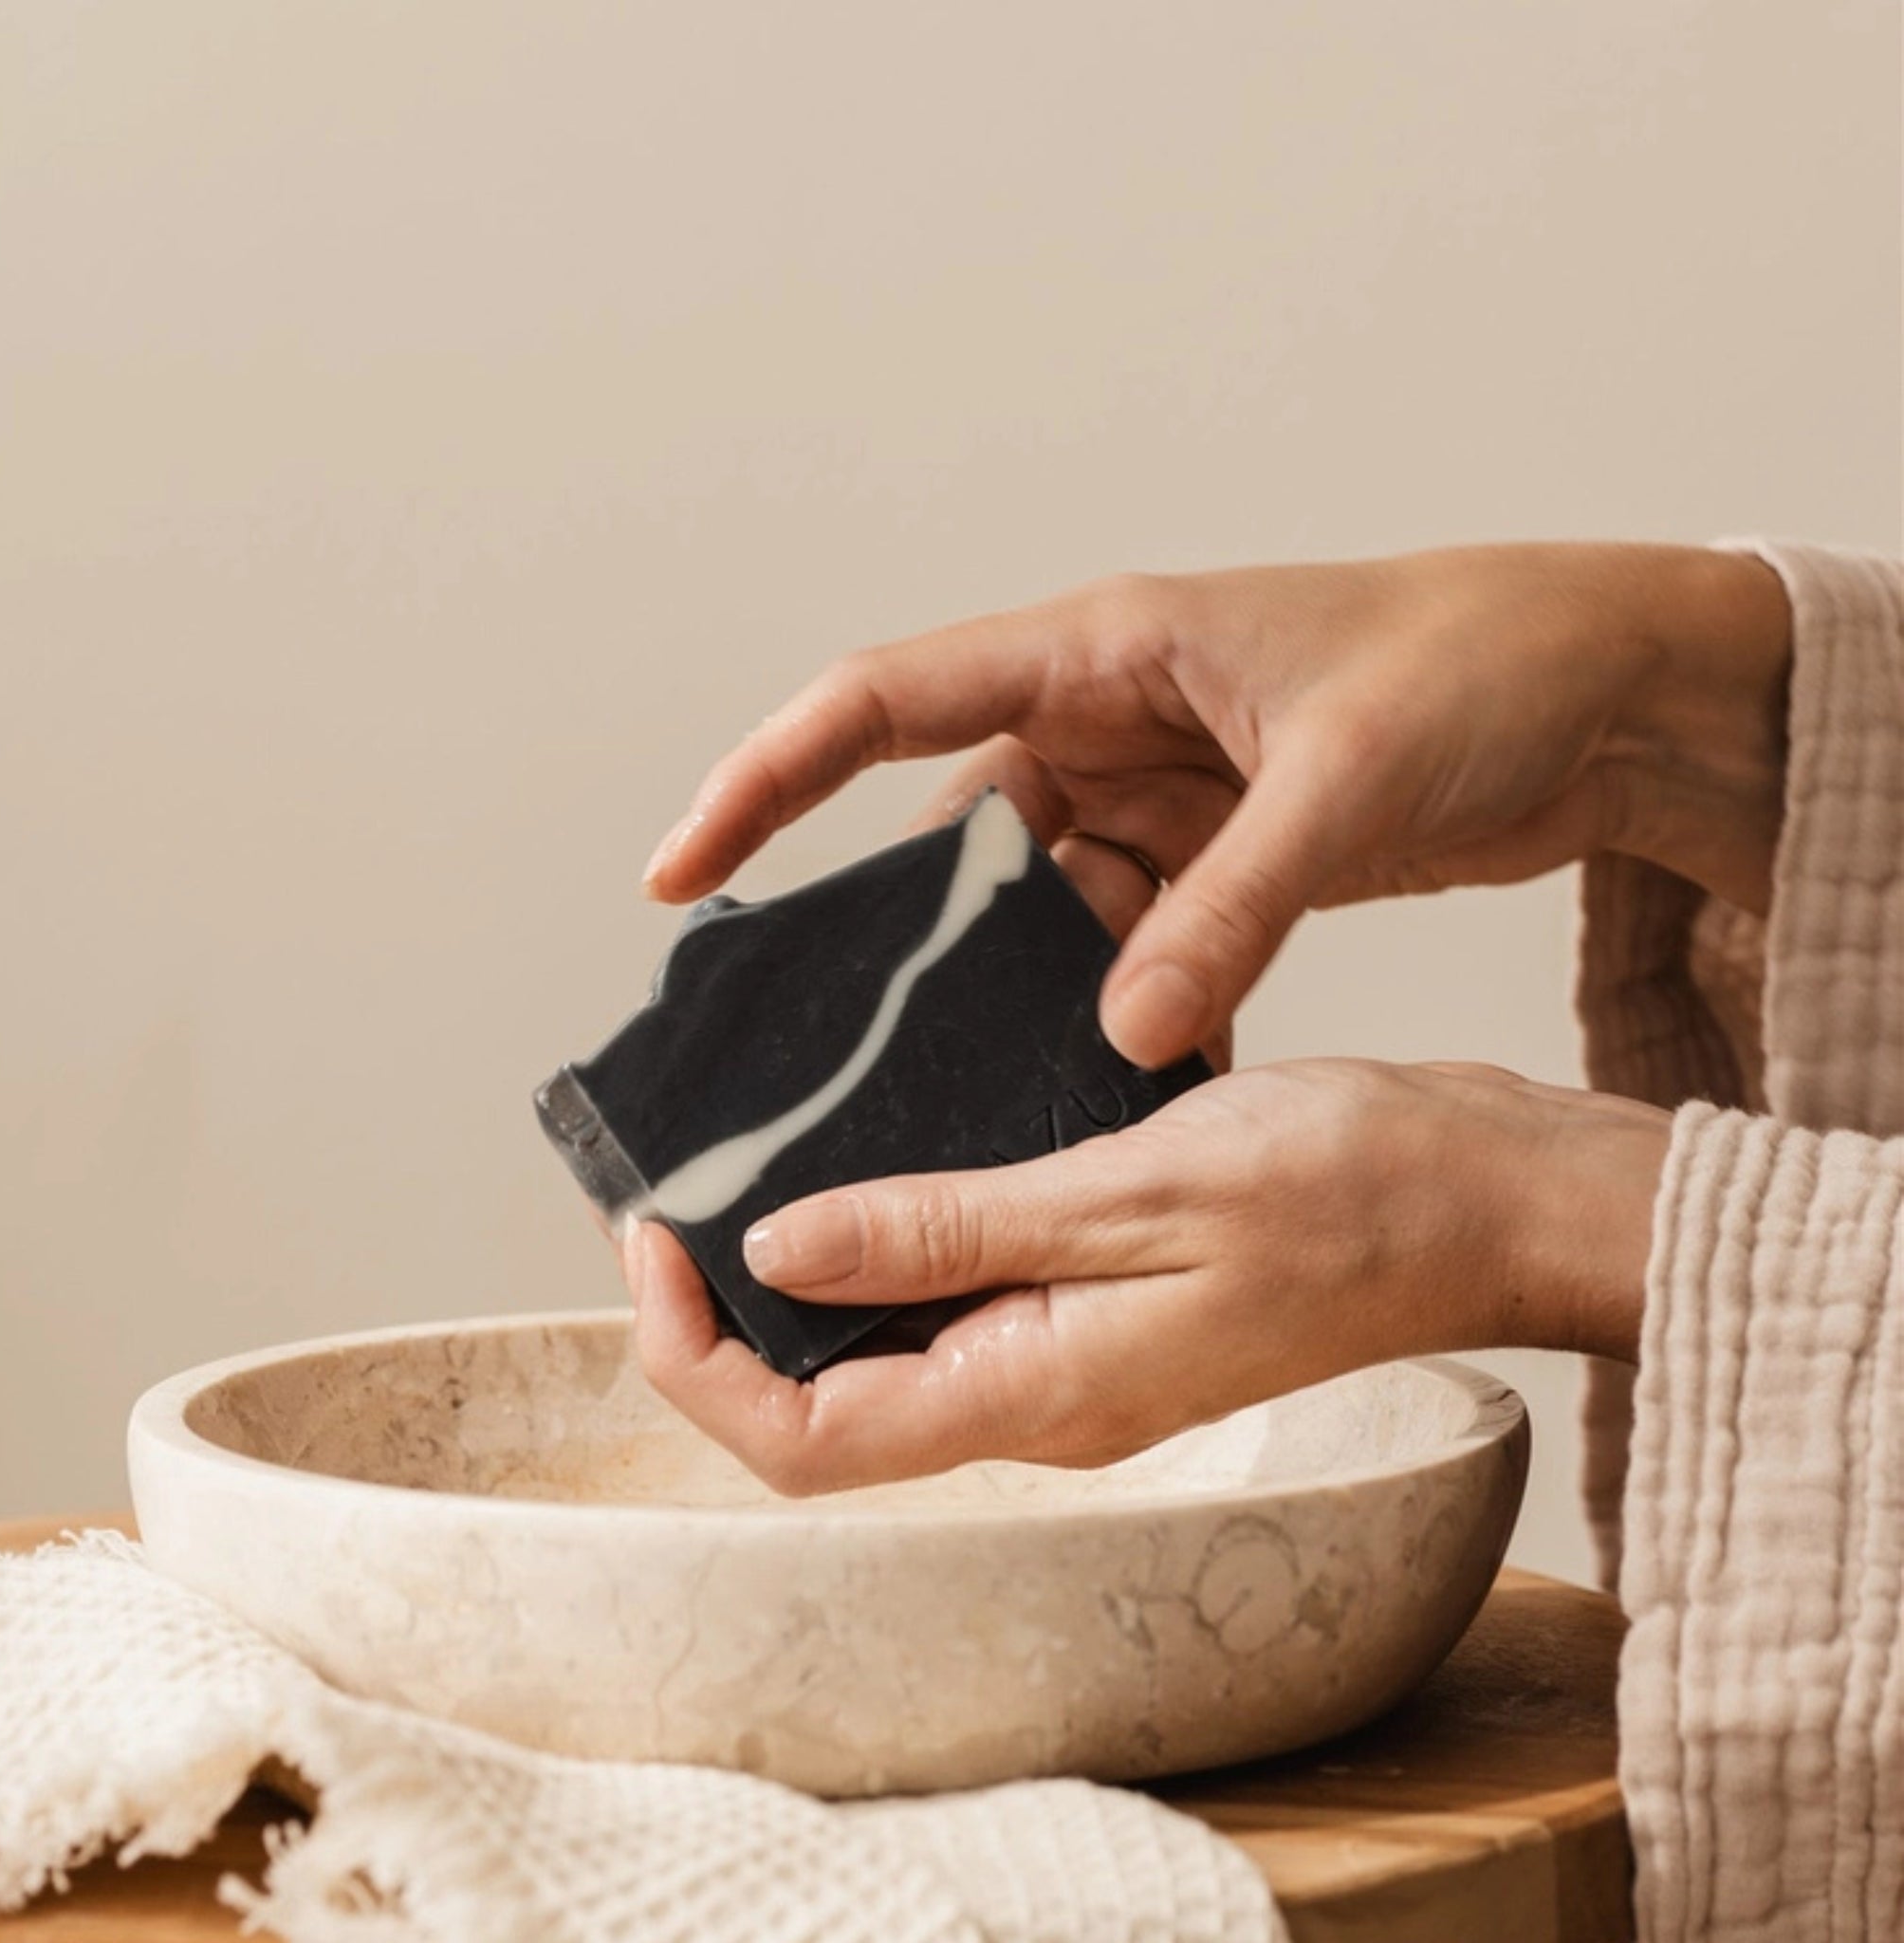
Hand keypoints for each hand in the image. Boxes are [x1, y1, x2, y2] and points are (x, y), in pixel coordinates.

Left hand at [626, 1061, 1670, 1494]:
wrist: (1488, 1197)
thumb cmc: (1350, 1190)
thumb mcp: (1130, 1190)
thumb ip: (952, 1233)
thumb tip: (780, 1252)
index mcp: (1038, 1391)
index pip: (805, 1440)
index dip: (698, 1358)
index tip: (653, 1238)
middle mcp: (1041, 1396)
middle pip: (826, 1403)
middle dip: (726, 1315)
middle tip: (681, 1191)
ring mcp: (1075, 1356)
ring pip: (886, 1347)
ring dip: (806, 1268)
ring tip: (758, 1153)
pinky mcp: (1104, 1304)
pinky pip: (963, 1292)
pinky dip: (898, 1230)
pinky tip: (888, 1139)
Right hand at [642, 546, 1789, 1068]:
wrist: (1599, 687)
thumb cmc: (1475, 665)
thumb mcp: (1344, 785)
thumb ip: (1228, 912)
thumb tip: (1123, 1037)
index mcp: (1101, 647)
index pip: (885, 698)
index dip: (765, 781)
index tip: (678, 875)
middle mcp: (1104, 716)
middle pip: (951, 836)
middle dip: (906, 942)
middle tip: (839, 1058)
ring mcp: (1154, 793)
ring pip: (1036, 909)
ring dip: (1022, 997)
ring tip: (976, 1096)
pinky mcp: (1209, 857)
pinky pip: (1125, 942)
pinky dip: (1118, 1009)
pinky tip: (1112, 1083)